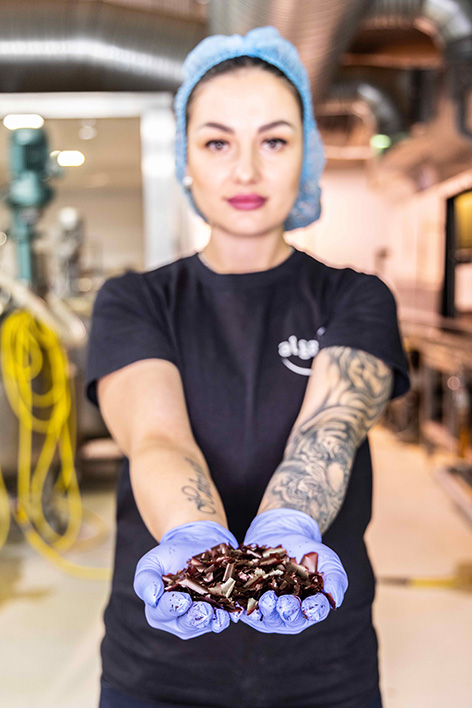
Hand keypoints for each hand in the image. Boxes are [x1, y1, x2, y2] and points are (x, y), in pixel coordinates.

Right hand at [133, 520, 239, 639]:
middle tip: (204, 610)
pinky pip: (222, 617)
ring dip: (214, 620)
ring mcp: (198, 618)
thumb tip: (151, 597)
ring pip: (205, 624)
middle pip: (186, 624)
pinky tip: (233, 611)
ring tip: (221, 614)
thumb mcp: (151, 562)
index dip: (173, 607)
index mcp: (158, 610)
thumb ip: (145, 579)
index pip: (163, 612)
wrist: (194, 544)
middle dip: (195, 618)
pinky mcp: (217, 613)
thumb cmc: (168, 556)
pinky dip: (228, 615)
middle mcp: (177, 619)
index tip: (183, 599)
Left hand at [239, 509, 347, 633]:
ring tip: (266, 600)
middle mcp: (290, 613)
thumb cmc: (309, 551)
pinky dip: (242, 606)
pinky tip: (240, 603)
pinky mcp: (248, 599)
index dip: (313, 610)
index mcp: (312, 606)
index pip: (315, 612)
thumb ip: (335, 579)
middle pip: (289, 619)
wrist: (283, 534)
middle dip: (286, 612)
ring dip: (265, 611)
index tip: (310, 606)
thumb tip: (334, 599)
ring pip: (266, 616)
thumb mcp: (328, 560)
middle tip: (284, 604)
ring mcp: (268, 608)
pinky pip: (245, 605)